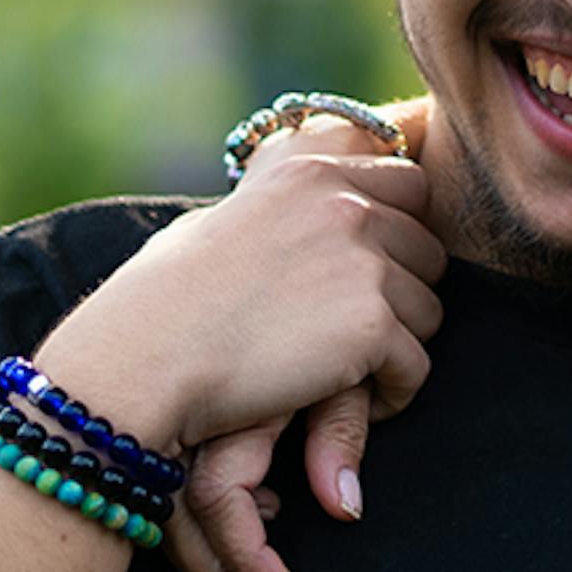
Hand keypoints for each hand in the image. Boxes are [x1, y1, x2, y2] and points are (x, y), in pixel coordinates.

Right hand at [161, 96, 442, 571]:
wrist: (143, 360)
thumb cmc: (161, 301)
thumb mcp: (220, 222)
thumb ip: (280, 206)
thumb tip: (305, 200)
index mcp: (312, 171)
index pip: (410, 185)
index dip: (400, 233)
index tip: (374, 273)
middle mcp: (348, 205)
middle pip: (428, 252)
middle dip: (401, 295)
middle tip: (356, 334)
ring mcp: (366, 263)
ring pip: (428, 312)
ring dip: (395, 347)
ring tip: (345, 372)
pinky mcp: (373, 325)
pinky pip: (415, 366)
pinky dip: (389, 393)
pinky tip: (345, 401)